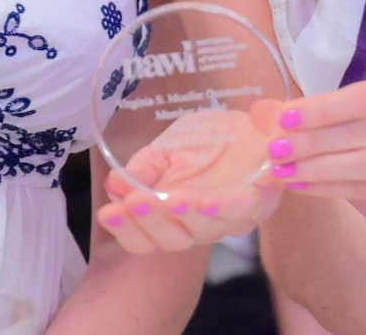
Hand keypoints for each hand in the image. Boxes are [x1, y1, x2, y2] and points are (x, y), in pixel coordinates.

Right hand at [97, 104, 283, 253]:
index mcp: (169, 215)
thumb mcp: (166, 146)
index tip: (108, 213)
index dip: (125, 230)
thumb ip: (144, 168)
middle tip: (136, 202)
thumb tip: (114, 186)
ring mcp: (228, 219)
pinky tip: (209, 200)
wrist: (249, 124)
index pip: (143, 238)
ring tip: (173, 199)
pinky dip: (225, 207)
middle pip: (171, 241)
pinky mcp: (257, 205)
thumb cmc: (206, 139)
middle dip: (152, 223)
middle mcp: (197, 225)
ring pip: (204, 231)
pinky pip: (241, 212)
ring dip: (186, 216)